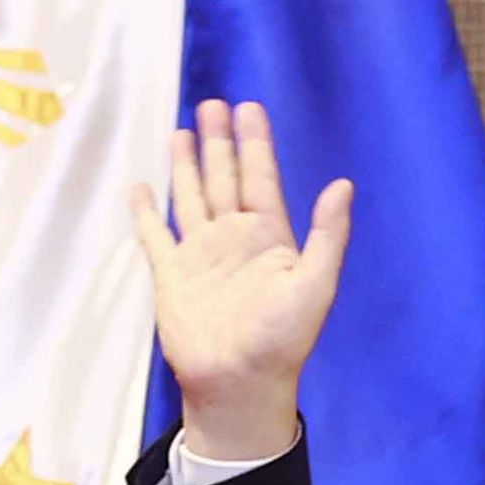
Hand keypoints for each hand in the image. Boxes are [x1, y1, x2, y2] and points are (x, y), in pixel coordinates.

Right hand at [130, 97, 352, 462]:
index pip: (261, 177)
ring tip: (181, 129)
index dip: (255, 143)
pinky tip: (140, 187)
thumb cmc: (282, 338)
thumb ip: (327, 234)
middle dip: (220, 141)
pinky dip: (146, 211)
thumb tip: (343, 183)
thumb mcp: (315, 283)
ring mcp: (201, 254)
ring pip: (193, 196)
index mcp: (271, 237)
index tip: (249, 107)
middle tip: (212, 103)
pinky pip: (155, 235)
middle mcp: (235, 238)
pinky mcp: (171, 275)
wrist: (238, 381)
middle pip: (225, 178)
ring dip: (187, 164)